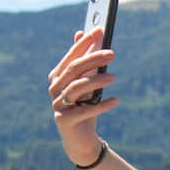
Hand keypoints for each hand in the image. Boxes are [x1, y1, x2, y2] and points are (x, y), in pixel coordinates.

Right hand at [47, 28, 117, 164]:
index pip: (71, 56)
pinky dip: (101, 105)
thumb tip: (81, 32)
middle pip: (74, 70)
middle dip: (93, 59)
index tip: (100, 30)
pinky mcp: (64, 121)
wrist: (81, 139)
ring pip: (77, 88)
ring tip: (114, 78)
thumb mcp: (87, 83)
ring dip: (97, 81)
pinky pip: (84, 110)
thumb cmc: (84, 107)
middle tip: (112, 54)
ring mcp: (57, 105)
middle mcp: (54, 89)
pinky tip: (116, 101)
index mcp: (57, 76)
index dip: (85, 43)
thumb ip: (84, 60)